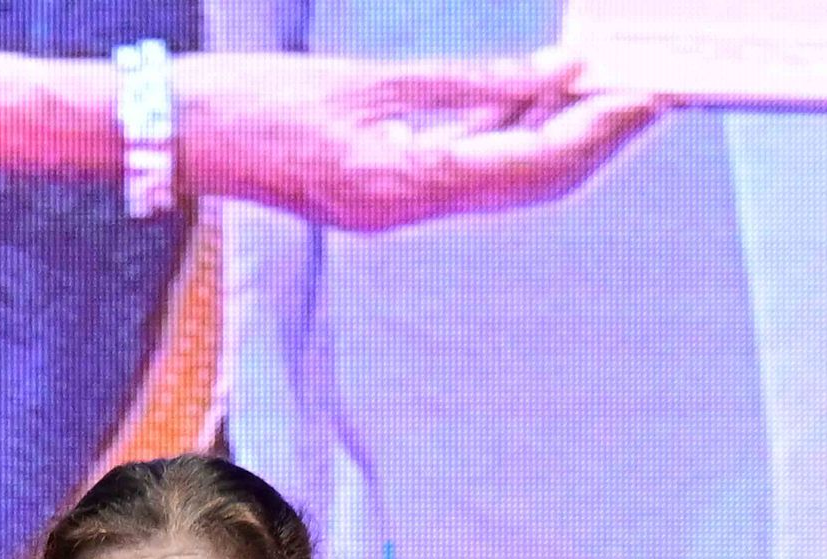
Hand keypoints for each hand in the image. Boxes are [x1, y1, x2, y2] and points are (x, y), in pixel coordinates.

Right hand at [182, 52, 657, 232]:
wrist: (181, 139)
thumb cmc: (259, 104)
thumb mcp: (374, 79)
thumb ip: (472, 82)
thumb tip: (560, 72)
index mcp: (405, 183)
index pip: (531, 163)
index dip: (598, 131)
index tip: (649, 94)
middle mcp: (406, 210)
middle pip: (530, 184)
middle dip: (597, 142)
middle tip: (654, 93)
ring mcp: (393, 208)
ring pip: (505, 182)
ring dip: (563, 142)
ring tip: (615, 93)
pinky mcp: (382, 193)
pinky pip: (467, 172)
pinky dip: (514, 139)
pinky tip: (544, 102)